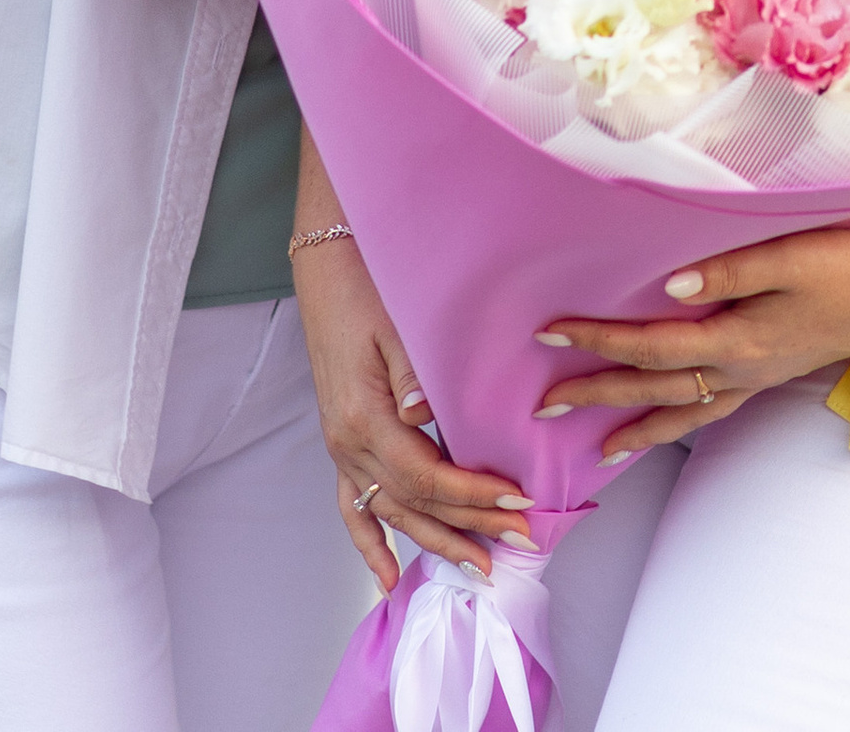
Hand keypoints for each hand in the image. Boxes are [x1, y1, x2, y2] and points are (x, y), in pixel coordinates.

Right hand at [295, 234, 532, 589]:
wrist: (329, 271)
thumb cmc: (368, 290)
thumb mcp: (395, 325)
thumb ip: (412, 374)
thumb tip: (424, 416)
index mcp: (365, 419)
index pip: (428, 476)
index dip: (473, 495)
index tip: (517, 502)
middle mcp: (349, 444)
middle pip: (416, 503)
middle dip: (470, 526)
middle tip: (520, 541)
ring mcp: (342, 449)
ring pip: (392, 513)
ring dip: (435, 542)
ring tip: (477, 568)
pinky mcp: (342, 444)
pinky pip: (352, 507)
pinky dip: (370, 544)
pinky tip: (387, 579)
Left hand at [532, 226, 849, 464]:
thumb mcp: (793, 256)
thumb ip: (730, 270)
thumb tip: (667, 287)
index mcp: (739, 338)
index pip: (651, 345)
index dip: (599, 339)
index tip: (550, 332)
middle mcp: (742, 367)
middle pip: (656, 387)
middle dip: (598, 393)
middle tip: (543, 404)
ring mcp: (758, 375)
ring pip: (685, 409)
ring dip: (636, 425)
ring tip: (598, 448)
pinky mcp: (774, 371)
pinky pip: (715, 408)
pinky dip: (682, 420)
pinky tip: (671, 419)